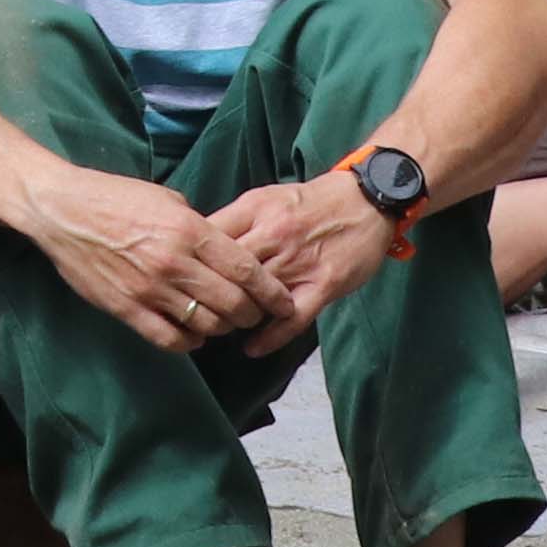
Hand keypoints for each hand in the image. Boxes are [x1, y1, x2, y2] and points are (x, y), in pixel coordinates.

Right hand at [21, 163, 284, 352]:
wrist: (60, 210)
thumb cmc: (114, 197)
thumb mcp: (166, 200)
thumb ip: (199, 226)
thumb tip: (224, 250)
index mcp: (189, 231)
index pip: (247, 270)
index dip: (272, 292)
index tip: (283, 302)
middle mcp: (175, 263)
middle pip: (233, 303)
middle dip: (251, 314)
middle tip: (252, 314)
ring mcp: (150, 289)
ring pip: (206, 325)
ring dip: (221, 328)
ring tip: (221, 322)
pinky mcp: (126, 308)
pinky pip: (170, 339)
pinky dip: (189, 342)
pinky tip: (192, 334)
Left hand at [207, 175, 400, 348]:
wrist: (365, 201)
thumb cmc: (307, 202)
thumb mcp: (264, 198)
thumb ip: (234, 221)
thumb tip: (198, 243)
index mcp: (254, 210)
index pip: (209, 237)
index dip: (191, 259)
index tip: (180, 276)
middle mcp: (274, 235)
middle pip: (228, 270)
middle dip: (209, 292)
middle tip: (195, 309)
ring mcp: (300, 262)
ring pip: (258, 295)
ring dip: (236, 316)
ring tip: (218, 329)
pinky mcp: (325, 284)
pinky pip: (293, 317)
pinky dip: (272, 337)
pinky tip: (252, 348)